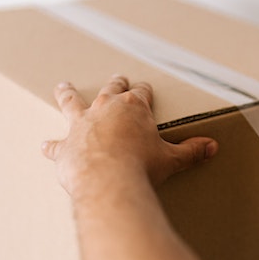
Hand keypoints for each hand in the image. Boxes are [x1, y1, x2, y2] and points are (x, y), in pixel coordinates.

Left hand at [41, 75, 218, 195]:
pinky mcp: (66, 146)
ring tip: (62, 86)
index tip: (145, 89)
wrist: (109, 181)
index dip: (144, 91)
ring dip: (67, 94)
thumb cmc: (142, 167)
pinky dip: (52, 146)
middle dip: (114, 84)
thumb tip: (212, 147)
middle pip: (110, 90)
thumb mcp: (172, 158)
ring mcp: (82, 125)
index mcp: (134, 108)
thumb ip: (191, 151)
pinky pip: (56, 145)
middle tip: (116, 78)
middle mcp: (106, 109)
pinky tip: (46, 146)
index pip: (141, 92)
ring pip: (72, 102)